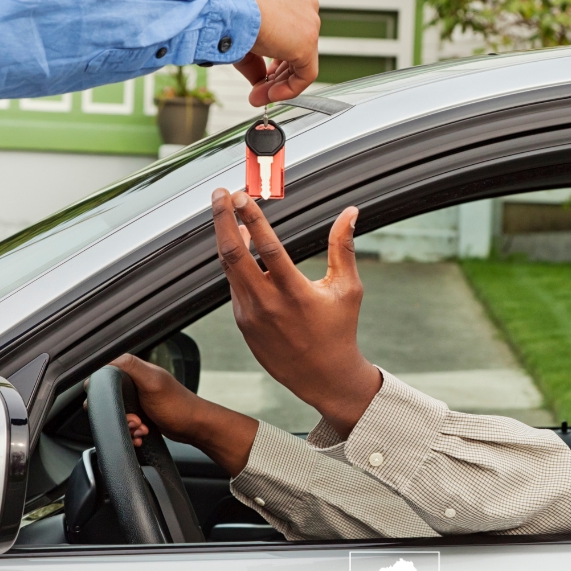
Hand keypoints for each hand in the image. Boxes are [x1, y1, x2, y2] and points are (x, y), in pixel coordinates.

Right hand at [110, 354, 258, 474]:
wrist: (195, 427)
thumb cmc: (178, 405)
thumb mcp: (152, 382)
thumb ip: (131, 367)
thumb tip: (106, 358)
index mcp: (135, 370)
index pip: (105, 375)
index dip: (105, 393)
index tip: (117, 404)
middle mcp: (135, 383)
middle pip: (110, 400)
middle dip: (119, 415)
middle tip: (135, 420)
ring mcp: (138, 400)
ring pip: (118, 416)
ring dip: (127, 427)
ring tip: (141, 429)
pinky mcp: (141, 415)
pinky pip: (126, 426)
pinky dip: (132, 434)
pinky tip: (142, 435)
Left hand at [211, 188, 381, 435]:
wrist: (323, 377)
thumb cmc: (339, 330)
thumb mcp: (347, 289)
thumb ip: (343, 247)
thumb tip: (350, 212)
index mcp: (294, 292)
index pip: (266, 247)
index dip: (252, 218)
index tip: (242, 195)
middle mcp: (267, 303)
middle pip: (232, 254)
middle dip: (223, 219)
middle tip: (220, 193)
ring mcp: (250, 315)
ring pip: (228, 268)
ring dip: (226, 238)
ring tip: (230, 214)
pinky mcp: (243, 323)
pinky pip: (234, 286)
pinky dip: (234, 263)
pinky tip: (240, 247)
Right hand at [235, 0, 319, 106]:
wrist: (226, 1)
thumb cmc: (228, 6)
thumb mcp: (245, 35)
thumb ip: (256, 59)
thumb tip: (258, 79)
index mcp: (291, 0)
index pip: (291, 37)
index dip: (276, 62)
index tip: (262, 76)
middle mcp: (304, 9)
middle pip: (296, 53)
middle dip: (276, 77)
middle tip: (258, 91)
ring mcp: (309, 25)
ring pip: (301, 65)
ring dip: (278, 86)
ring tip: (258, 96)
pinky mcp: (307, 43)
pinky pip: (305, 76)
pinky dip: (288, 90)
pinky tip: (270, 96)